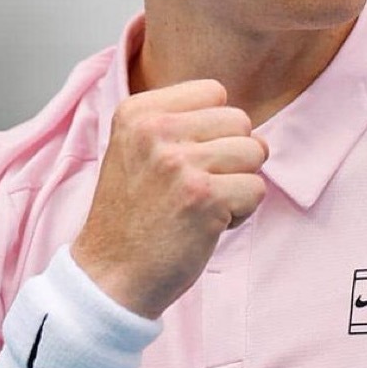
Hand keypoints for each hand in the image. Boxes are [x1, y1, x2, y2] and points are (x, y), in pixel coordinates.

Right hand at [70, 79, 266, 318]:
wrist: (109, 276)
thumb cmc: (132, 216)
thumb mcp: (137, 150)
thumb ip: (180, 123)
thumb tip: (240, 117)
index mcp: (137, 112)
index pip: (214, 91)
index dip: (214, 128)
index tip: (186, 158)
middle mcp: (155, 130)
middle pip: (240, 121)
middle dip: (232, 156)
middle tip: (196, 187)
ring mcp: (180, 162)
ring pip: (255, 152)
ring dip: (239, 183)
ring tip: (203, 204)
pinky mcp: (204, 197)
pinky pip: (257, 189)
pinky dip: (241, 212)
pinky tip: (207, 225)